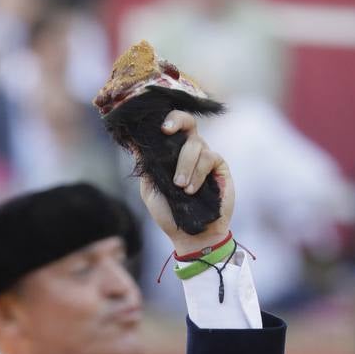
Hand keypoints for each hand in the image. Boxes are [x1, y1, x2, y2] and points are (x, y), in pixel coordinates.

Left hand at [137, 110, 235, 256]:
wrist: (190, 234)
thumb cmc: (169, 213)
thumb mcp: (151, 189)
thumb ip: (146, 167)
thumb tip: (134, 144)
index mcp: (173, 153)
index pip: (172, 127)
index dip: (167, 119)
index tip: (158, 126)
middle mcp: (190, 151)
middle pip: (188, 123)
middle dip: (177, 121)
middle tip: (166, 130)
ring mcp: (206, 157)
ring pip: (196, 144)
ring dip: (185, 165)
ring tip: (180, 187)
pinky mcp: (220, 167)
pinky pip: (209, 158)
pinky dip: (198, 172)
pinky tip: (192, 189)